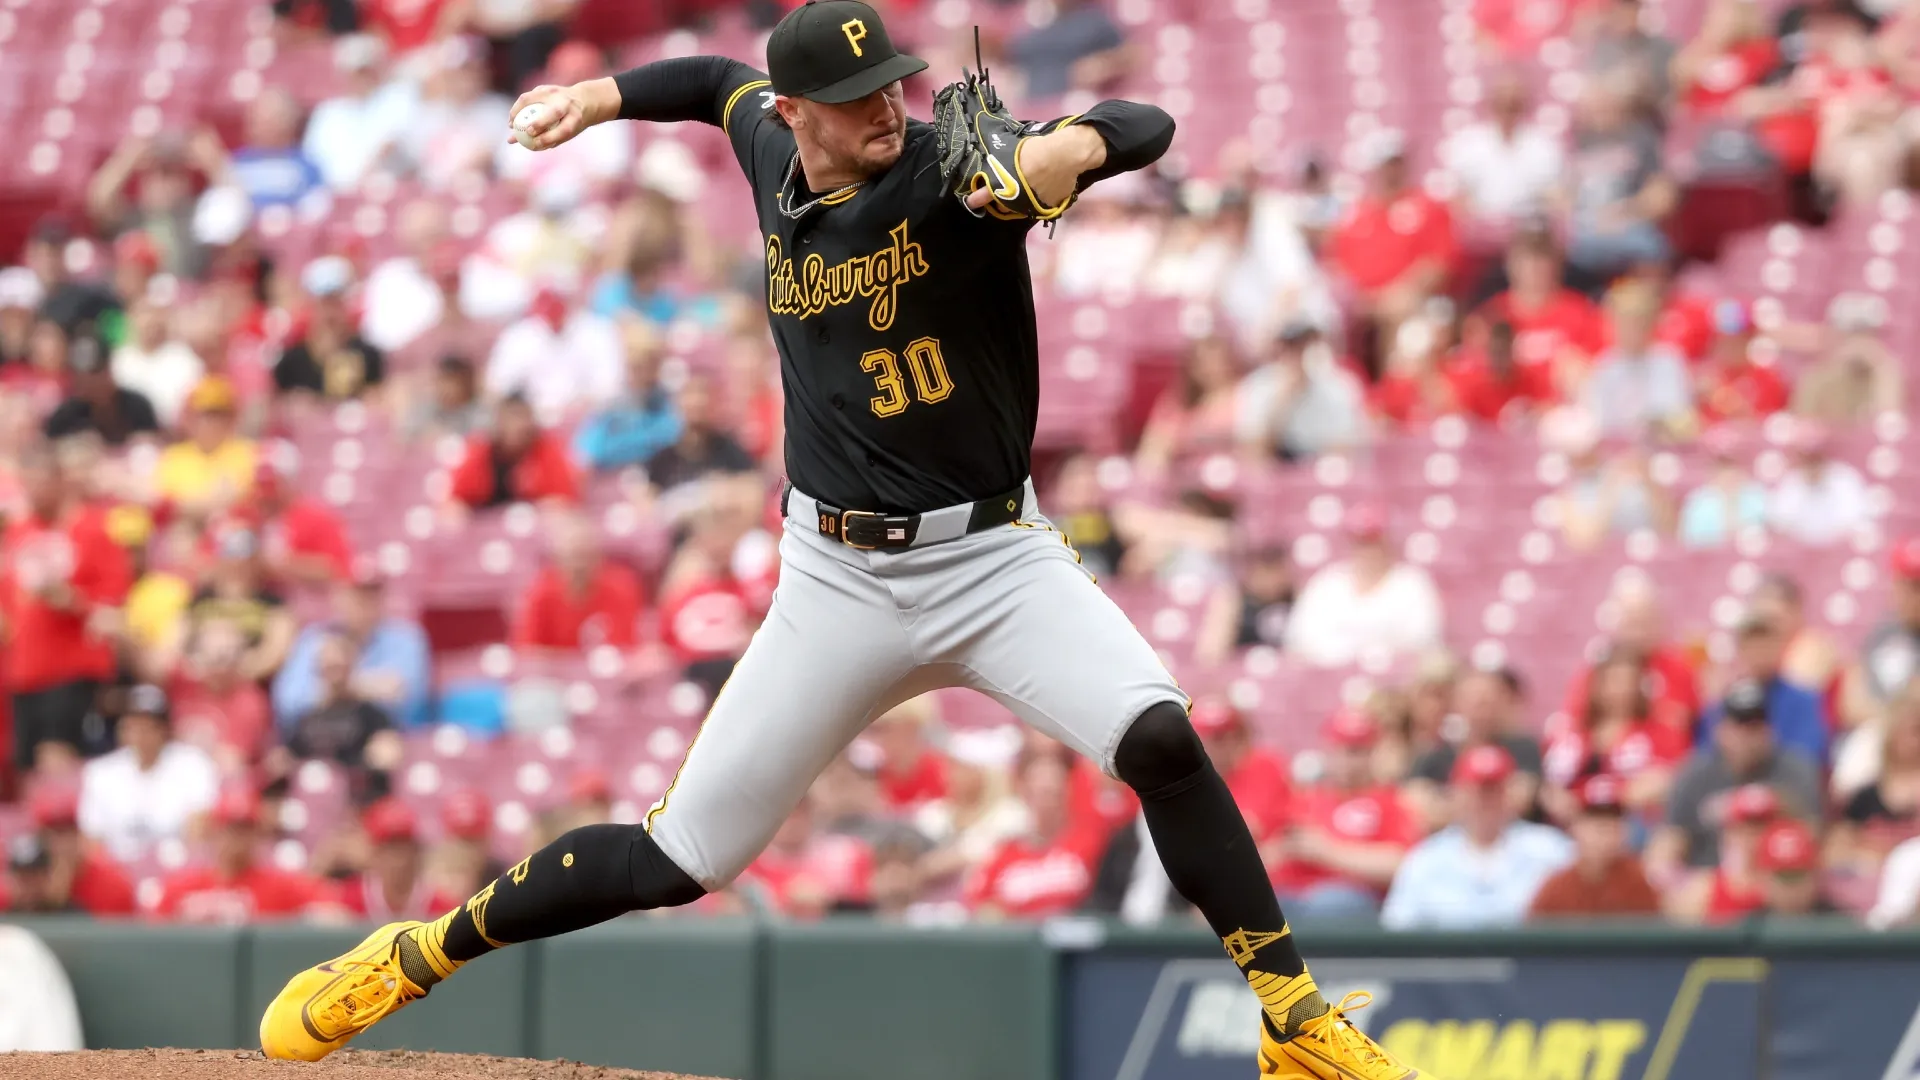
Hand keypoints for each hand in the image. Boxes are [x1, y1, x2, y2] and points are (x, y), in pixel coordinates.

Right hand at [506, 78, 616, 150]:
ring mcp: (556, 92)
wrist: (582, 101)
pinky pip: (528, 96)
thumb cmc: (569, 124)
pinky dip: (518, 107)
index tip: (535, 143)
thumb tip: (513, 141)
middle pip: (554, 112)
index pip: (564, 129)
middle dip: (540, 122)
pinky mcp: (546, 87)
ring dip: (519, 111)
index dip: (549, 137)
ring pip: (533, 98)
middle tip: (527, 131)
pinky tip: (513, 117)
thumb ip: (543, 139)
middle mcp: (567, 103)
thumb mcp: (563, 134)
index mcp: (576, 118)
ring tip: (511, 124)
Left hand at [965, 125, 1104, 211]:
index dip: (977, 199)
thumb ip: (1003, 159)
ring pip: (1023, 207)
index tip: (971, 201)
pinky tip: (1047, 186)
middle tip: (1006, 191)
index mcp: (1005, 184)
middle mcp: (1017, 199)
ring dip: (1022, 201)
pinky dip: (1042, 197)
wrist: (1064, 155)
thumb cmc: (1037, 150)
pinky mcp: (1050, 206)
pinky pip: (1043, 203)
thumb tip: (995, 158)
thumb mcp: (1014, 150)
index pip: (986, 194)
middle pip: (1006, 206)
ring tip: (1028, 188)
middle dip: (1003, 201)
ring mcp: (1034, 205)